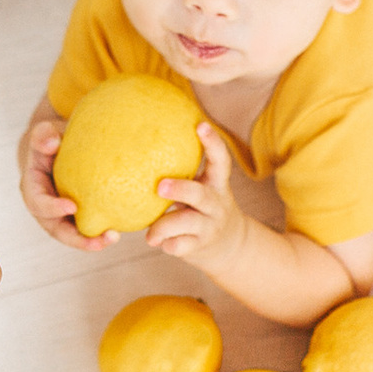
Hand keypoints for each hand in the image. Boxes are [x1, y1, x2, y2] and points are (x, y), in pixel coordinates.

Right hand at [19, 112, 116, 250]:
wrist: (59, 149)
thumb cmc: (53, 139)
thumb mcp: (45, 133)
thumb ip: (44, 135)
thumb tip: (52, 143)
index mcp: (33, 189)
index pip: (38, 203)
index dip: (52, 208)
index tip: (72, 207)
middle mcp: (44, 208)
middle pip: (57, 230)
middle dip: (77, 239)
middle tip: (100, 240)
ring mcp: (60, 216)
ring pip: (74, 235)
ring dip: (92, 242)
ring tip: (114, 237)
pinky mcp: (76, 218)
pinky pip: (87, 228)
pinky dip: (101, 232)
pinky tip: (120, 229)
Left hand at [147, 123, 243, 266]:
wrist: (230, 247)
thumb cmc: (203, 209)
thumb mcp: (202, 189)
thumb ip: (183, 173)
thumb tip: (142, 145)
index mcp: (216, 184)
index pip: (220, 160)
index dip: (212, 142)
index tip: (200, 124)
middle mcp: (216, 204)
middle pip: (200, 194)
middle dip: (181, 189)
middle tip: (160, 186)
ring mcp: (210, 226)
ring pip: (186, 223)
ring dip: (163, 226)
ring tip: (149, 234)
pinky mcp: (201, 247)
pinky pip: (180, 246)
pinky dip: (167, 245)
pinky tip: (158, 243)